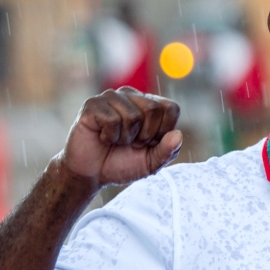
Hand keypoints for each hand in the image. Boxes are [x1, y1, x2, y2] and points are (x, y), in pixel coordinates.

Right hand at [59, 87, 182, 186]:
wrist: (91, 173)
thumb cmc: (122, 164)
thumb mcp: (151, 163)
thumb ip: (167, 151)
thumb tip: (178, 135)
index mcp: (150, 105)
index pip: (171, 108)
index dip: (163, 131)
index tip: (149, 143)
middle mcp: (132, 96)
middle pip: (153, 108)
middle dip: (144, 135)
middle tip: (131, 143)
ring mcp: (111, 98)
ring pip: (132, 116)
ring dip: (125, 138)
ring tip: (115, 140)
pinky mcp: (93, 104)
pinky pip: (111, 120)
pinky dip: (109, 137)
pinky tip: (102, 137)